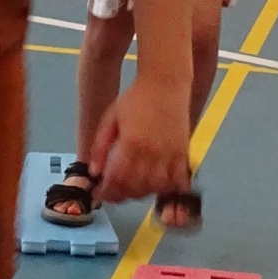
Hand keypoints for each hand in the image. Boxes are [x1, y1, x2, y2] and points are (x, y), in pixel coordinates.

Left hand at [91, 79, 191, 208]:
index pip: (117, 179)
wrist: (165, 84)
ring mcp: (170, 155)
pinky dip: (164, 188)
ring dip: (141, 193)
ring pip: (155, 188)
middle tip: (112, 191)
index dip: (106, 191)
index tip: (99, 192)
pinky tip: (153, 184)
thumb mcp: (109, 119)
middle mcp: (152, 153)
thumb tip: (94, 173)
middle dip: (121, 194)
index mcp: (132, 143)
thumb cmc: (135, 99)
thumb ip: (99, 146)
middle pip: (136, 188)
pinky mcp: (183, 154)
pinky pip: (175, 181)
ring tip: (131, 187)